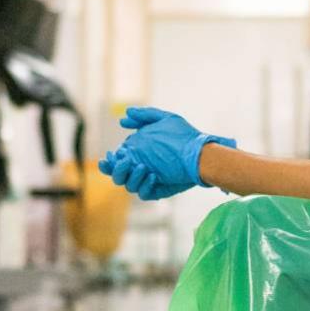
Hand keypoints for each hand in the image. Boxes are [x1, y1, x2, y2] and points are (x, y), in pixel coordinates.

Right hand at [98, 107, 235, 200]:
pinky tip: (153, 175)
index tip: (110, 156)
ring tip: (142, 166)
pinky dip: (145, 185)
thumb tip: (123, 118)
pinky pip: (144, 194)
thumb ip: (144, 117)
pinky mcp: (158, 190)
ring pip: (129, 185)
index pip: (116, 160)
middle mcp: (139, 169)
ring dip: (131, 177)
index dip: (109, 161)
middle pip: (118, 176)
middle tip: (125, 162)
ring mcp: (148, 181)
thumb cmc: (183, 136)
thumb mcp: (165, 120)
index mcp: (137, 154)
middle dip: (116, 170)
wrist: (200, 153)